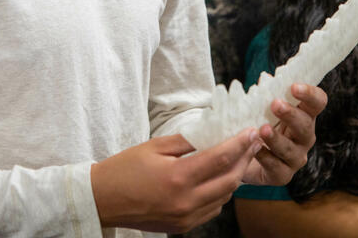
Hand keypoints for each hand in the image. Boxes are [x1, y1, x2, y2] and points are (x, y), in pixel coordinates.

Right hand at [90, 128, 261, 233]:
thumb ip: (186, 140)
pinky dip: (221, 193)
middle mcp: (186, 201)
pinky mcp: (183, 227)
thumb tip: (211, 132)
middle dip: (245, 159)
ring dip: (235, 177)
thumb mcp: (155, 146)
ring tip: (239, 158)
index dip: (239, 143)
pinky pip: (212, 210)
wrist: (103, 199)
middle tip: (253, 143)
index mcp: (178, 177)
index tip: (250, 131)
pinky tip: (219, 179)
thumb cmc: (125, 168)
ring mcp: (186, 218)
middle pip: (230, 180)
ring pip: (224, 197)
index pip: (221, 158)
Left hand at [242, 83, 326, 185]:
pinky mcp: (282, 175)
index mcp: (303, 115)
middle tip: (275, 104)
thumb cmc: (258, 123)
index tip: (294, 86)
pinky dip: (265, 157)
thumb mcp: (261, 106)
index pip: (317, 102)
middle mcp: (304, 137)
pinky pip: (277, 168)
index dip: (310, 94)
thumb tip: (265, 79)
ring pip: (291, 149)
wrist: (245, 155)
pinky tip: (255, 148)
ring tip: (262, 129)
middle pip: (306, 125)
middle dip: (291, 115)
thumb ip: (265, 94)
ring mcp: (295, 157)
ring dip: (277, 138)